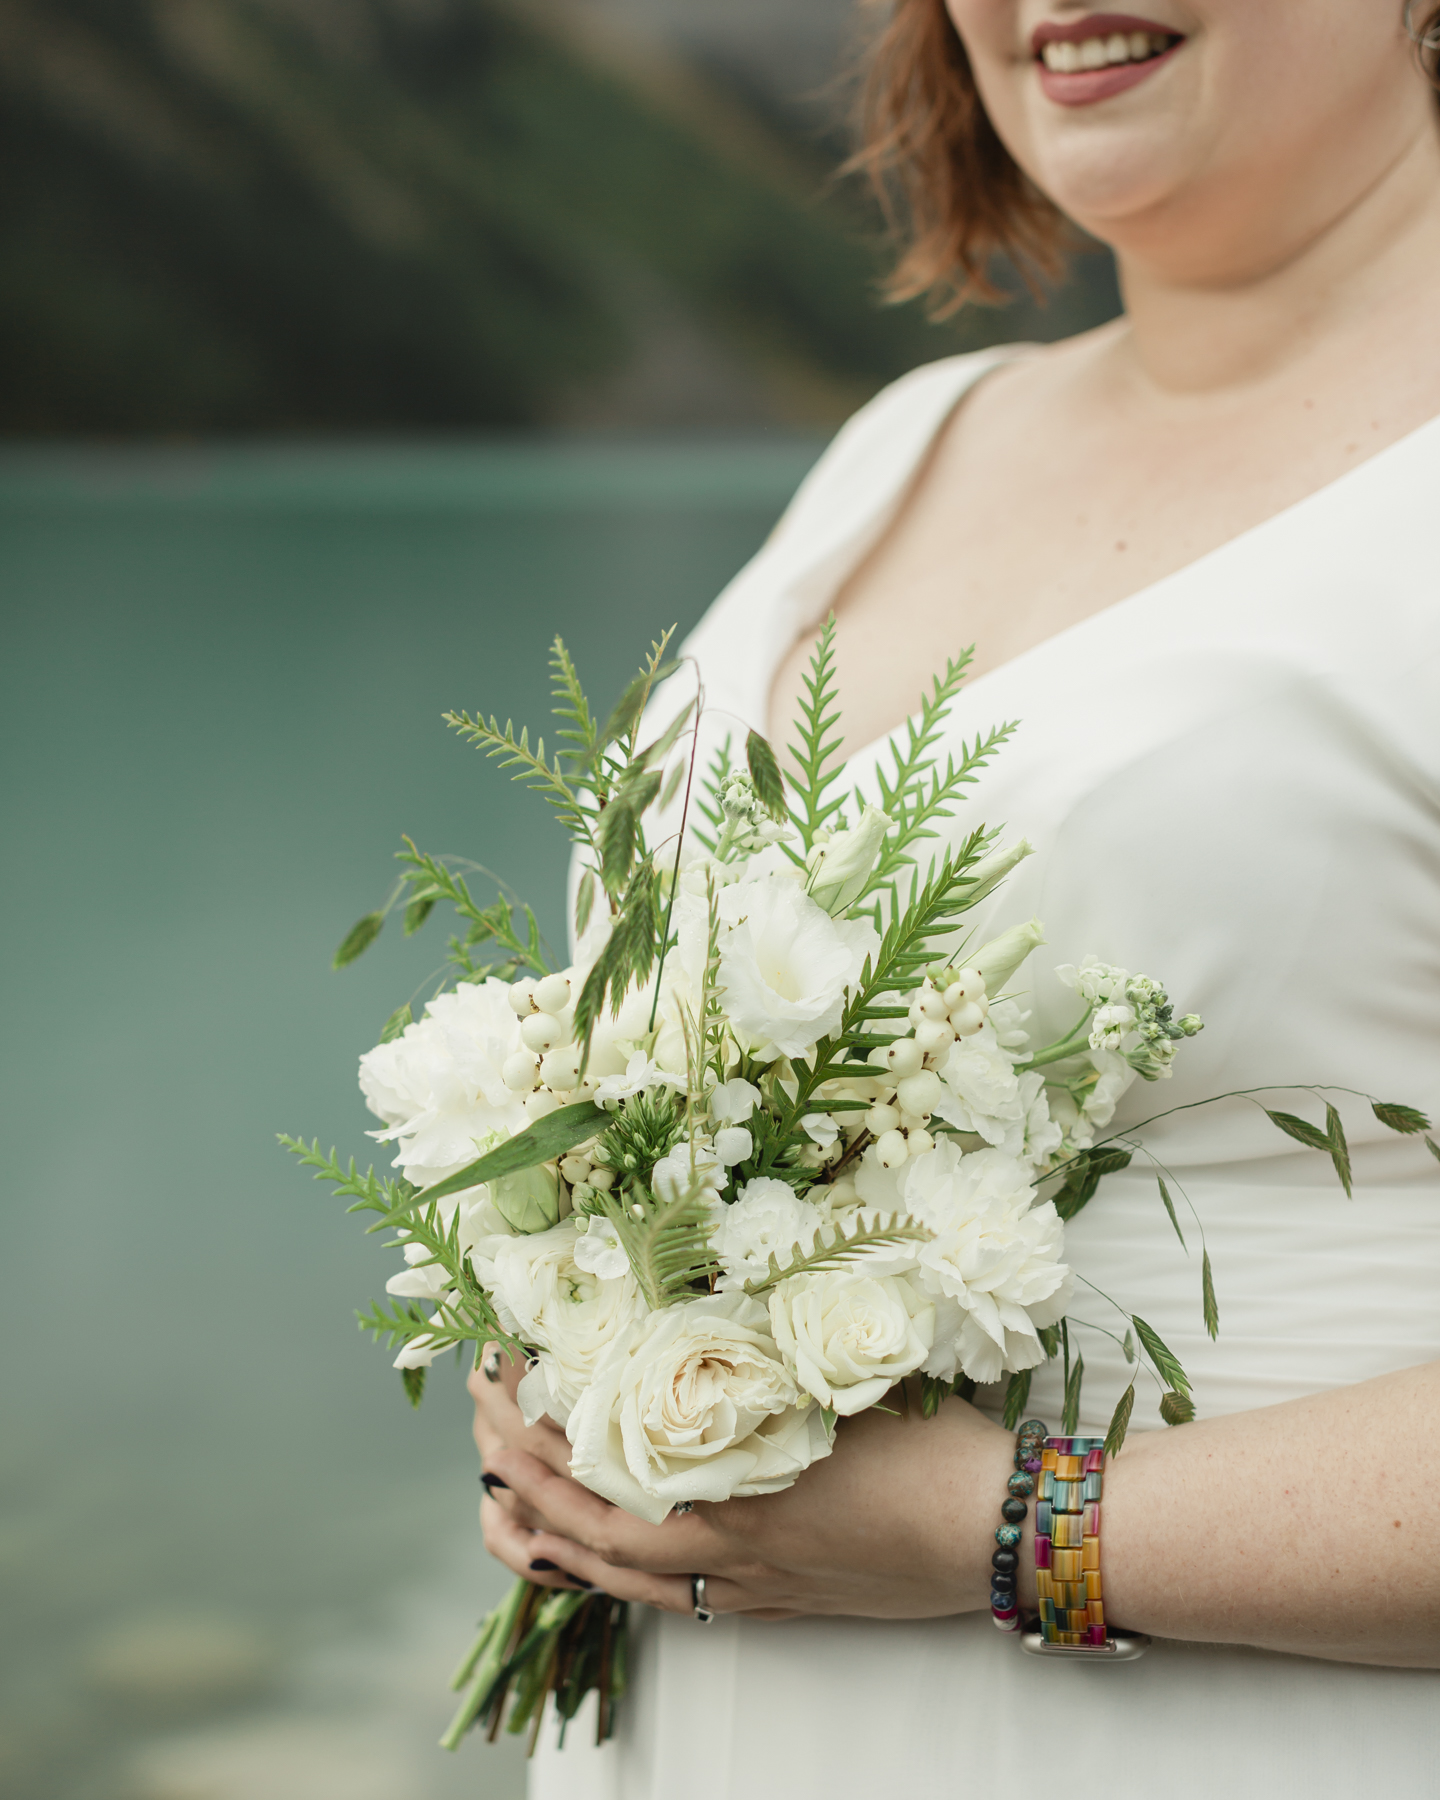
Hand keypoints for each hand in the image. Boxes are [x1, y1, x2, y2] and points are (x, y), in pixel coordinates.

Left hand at [470, 1347, 1017, 1620]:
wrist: (1002, 1535)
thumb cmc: (931, 1445)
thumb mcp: (838, 1367)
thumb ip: (758, 1339)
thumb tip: (690, 1281)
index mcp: (726, 1479)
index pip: (595, 1452)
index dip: (533, 1409)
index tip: (497, 1360)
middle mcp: (718, 1544)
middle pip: (578, 1518)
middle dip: (512, 1465)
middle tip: (476, 1412)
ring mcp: (740, 1584)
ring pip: (608, 1574)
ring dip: (542, 1535)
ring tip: (490, 1504)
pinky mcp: (767, 1604)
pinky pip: (658, 1603)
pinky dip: (603, 1578)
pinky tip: (585, 1558)